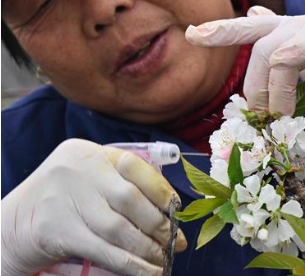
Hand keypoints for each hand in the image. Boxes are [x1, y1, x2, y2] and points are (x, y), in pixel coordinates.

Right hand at [1, 139, 186, 275]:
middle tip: (174, 241)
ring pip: (118, 229)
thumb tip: (170, 210)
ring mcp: (63, 200)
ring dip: (146, 249)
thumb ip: (123, 183)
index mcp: (89, 154)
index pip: (135, 167)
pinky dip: (129, 264)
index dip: (161, 191)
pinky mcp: (56, 231)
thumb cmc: (66, 199)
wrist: (12, 223)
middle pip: (129, 200)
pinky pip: (103, 250)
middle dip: (158, 224)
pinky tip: (147, 271)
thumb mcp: (90, 179)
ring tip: (163, 259)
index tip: (177, 211)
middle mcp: (76, 171)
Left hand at [186, 6, 304, 130]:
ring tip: (277, 120)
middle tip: (258, 116)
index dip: (222, 29)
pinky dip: (284, 85)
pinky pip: (294, 54)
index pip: (252, 26)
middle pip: (254, 36)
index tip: (193, 35)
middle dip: (249, 81)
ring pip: (269, 49)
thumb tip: (265, 78)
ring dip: (267, 92)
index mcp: (293, 34)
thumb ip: (286, 76)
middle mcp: (302, 24)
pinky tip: (289, 109)